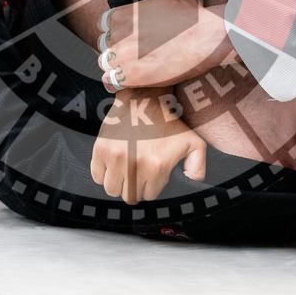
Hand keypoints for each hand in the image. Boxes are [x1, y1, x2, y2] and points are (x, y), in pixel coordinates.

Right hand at [90, 88, 206, 203]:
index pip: (148, 195)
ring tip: (126, 169)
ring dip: (118, 183)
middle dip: (135, 187)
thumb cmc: (169, 122)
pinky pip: (96, 176)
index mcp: (156, 167)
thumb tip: (191, 183)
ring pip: (111, 189)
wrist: (144, 98)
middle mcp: (134, 165)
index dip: (151, 186)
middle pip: (129, 196)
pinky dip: (103, 174)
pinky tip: (113, 163)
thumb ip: (198, 168)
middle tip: (139, 172)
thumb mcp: (194, 142)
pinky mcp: (100, 149)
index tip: (152, 173)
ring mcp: (115, 158)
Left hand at [98, 0, 235, 90]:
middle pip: (104, 44)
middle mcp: (118, 34)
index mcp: (123, 13)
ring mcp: (122, 55)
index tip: (127, 37)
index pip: (105, 24)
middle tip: (131, 54)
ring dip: (114, 66)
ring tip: (129, 69)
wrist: (205, 38)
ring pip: (104, 62)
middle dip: (115, 48)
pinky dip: (116, 82)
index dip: (116, 31)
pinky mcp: (131, 75)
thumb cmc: (193, 15)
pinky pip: (110, 81)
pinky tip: (127, 81)